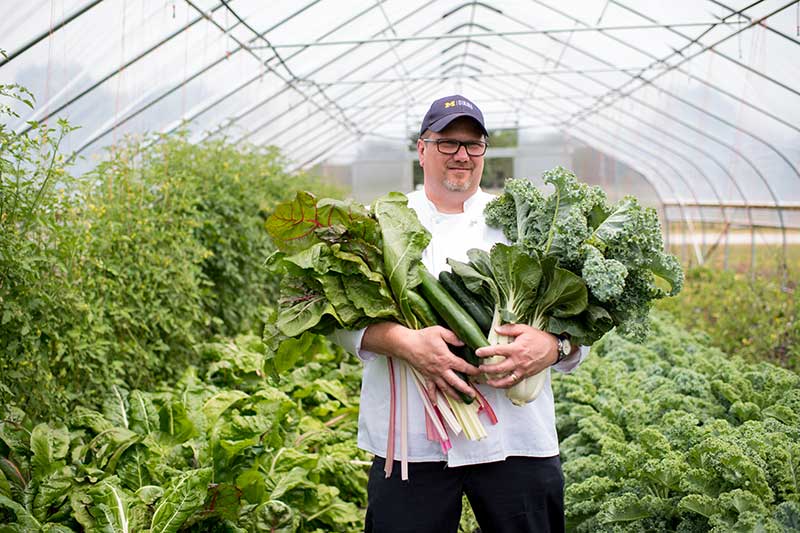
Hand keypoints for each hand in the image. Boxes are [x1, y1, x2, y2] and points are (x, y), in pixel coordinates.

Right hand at [362, 323, 479, 402]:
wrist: (406, 344)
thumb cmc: (423, 337)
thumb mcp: (439, 331)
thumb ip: (453, 337)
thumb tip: (464, 342)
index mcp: (446, 358)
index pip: (463, 366)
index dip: (473, 370)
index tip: (480, 373)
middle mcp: (441, 369)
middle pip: (456, 382)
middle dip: (466, 389)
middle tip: (473, 394)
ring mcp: (433, 374)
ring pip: (445, 388)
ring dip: (454, 395)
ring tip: (462, 401)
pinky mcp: (426, 376)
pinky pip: (430, 388)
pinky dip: (433, 397)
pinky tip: (436, 403)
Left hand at [474, 323, 557, 388]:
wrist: (553, 349)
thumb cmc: (538, 338)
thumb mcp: (524, 329)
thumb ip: (509, 329)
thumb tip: (496, 329)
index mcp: (516, 349)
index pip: (497, 351)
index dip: (485, 352)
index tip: (477, 352)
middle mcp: (518, 361)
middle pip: (498, 368)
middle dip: (486, 369)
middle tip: (479, 368)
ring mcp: (522, 370)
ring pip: (506, 380)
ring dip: (494, 382)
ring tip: (487, 381)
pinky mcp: (526, 375)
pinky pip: (514, 383)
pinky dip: (505, 385)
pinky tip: (499, 384)